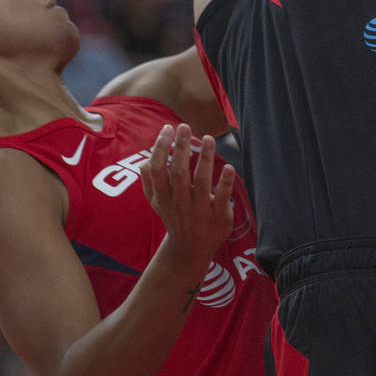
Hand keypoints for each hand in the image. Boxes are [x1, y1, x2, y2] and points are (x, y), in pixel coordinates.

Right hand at [140, 123, 234, 263]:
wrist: (190, 250)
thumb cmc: (175, 216)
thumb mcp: (157, 203)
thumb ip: (149, 181)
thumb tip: (146, 157)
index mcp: (163, 197)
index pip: (157, 170)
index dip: (161, 148)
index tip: (168, 128)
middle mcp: (180, 203)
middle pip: (178, 172)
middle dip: (181, 147)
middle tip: (185, 126)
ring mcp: (200, 210)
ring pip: (201, 182)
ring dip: (205, 158)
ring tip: (208, 138)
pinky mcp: (219, 216)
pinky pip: (222, 198)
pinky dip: (225, 183)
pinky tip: (229, 167)